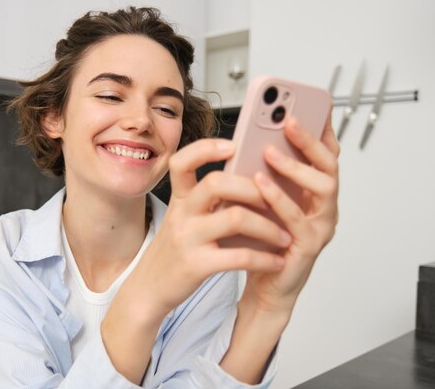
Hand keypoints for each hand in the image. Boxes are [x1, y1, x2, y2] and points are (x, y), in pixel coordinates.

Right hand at [128, 138, 290, 320]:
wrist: (149, 289)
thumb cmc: (176, 251)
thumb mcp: (183, 219)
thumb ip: (206, 201)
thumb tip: (250, 183)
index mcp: (179, 199)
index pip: (182, 161)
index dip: (206, 148)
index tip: (233, 145)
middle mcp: (181, 213)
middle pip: (217, 183)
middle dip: (254, 189)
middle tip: (276, 199)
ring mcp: (187, 238)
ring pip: (235, 218)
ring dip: (268, 226)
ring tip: (285, 235)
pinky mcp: (196, 265)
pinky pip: (238, 256)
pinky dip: (264, 258)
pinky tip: (276, 261)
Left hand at [243, 113, 339, 314]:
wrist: (262, 282)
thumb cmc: (261, 239)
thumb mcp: (259, 199)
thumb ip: (260, 174)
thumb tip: (247, 141)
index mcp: (313, 192)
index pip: (325, 154)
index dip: (321, 129)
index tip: (311, 104)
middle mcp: (324, 206)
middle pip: (330, 165)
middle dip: (311, 140)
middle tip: (289, 121)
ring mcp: (321, 226)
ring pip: (324, 188)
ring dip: (297, 166)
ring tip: (270, 151)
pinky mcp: (309, 246)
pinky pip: (298, 218)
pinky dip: (279, 199)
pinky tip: (260, 184)